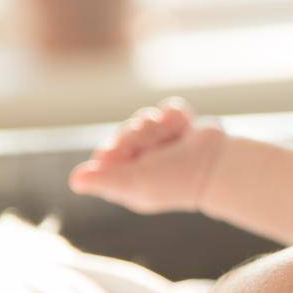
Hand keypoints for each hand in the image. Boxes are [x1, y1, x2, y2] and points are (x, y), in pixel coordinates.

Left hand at [68, 97, 223, 213]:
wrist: (217, 165)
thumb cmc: (175, 181)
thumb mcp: (134, 183)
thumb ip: (104, 181)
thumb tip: (75, 181)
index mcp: (133, 178)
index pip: (108, 153)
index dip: (113, 148)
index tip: (118, 152)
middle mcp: (147, 161)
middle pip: (125, 133)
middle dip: (137, 135)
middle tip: (151, 145)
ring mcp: (166, 143)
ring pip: (146, 118)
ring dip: (157, 125)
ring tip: (173, 135)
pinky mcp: (183, 127)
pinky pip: (168, 109)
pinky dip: (175, 114)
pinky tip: (184, 125)